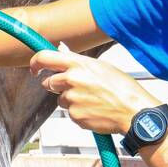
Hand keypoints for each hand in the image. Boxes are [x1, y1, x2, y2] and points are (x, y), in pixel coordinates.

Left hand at [28, 46, 158, 135]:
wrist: (133, 111)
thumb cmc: (123, 88)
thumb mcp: (101, 67)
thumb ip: (78, 61)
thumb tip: (62, 51)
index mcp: (78, 64)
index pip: (45, 58)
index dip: (35, 63)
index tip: (34, 68)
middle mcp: (71, 79)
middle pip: (49, 83)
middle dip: (57, 86)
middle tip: (75, 89)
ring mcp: (71, 99)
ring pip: (60, 99)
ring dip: (70, 100)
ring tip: (92, 100)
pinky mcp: (74, 115)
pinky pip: (70, 113)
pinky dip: (79, 112)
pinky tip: (94, 110)